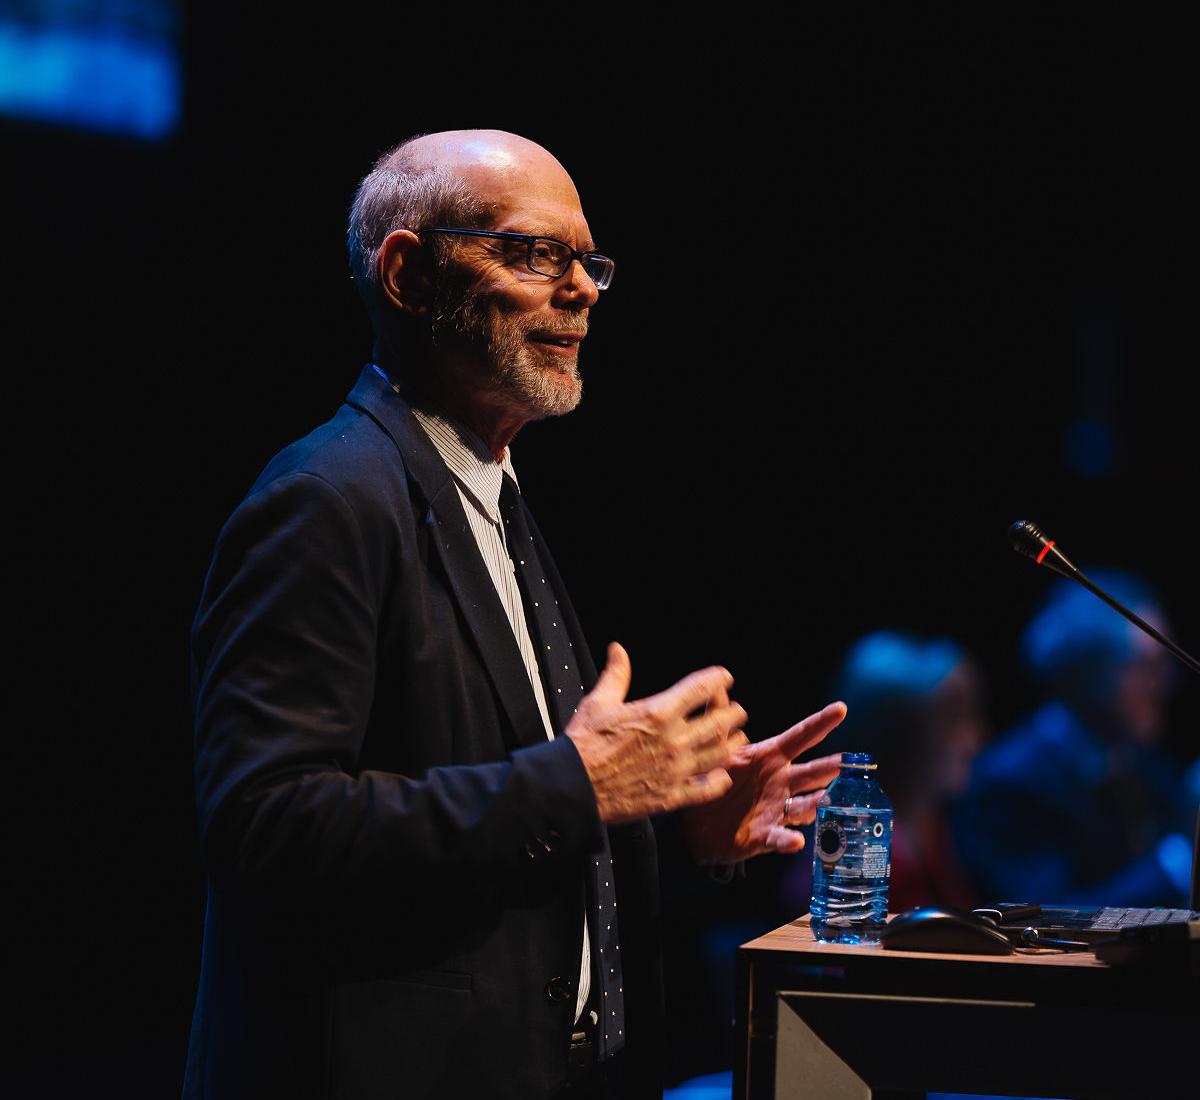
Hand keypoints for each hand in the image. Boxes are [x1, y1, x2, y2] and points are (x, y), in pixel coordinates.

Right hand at [566, 642, 747, 823]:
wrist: (572, 786)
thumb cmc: (583, 744)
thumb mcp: (598, 702)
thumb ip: (616, 674)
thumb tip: (618, 650)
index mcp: (658, 712)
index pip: (701, 688)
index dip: (718, 679)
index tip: (724, 677)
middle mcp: (673, 740)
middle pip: (719, 722)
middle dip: (732, 713)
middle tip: (737, 710)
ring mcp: (675, 770)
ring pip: (720, 755)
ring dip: (734, 744)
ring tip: (739, 738)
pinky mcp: (671, 796)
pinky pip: (705, 789)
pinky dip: (718, 782)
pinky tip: (722, 776)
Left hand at [682, 699, 846, 864]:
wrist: (696, 825)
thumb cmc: (713, 781)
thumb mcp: (715, 751)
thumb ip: (719, 722)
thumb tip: (716, 684)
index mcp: (770, 757)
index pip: (800, 737)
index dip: (820, 723)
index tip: (841, 709)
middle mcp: (780, 782)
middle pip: (811, 772)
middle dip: (831, 767)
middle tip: (849, 762)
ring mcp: (776, 809)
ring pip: (804, 805)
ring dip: (816, 803)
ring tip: (826, 800)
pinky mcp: (765, 836)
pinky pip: (779, 838)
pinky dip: (788, 840)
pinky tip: (795, 840)